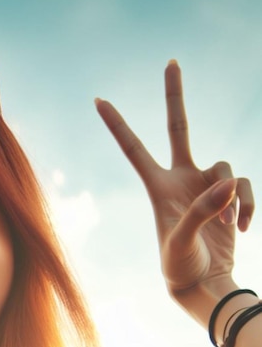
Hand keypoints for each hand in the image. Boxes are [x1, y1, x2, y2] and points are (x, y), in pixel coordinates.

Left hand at [95, 60, 253, 323]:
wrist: (201, 284)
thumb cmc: (179, 267)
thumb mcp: (182, 242)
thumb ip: (202, 211)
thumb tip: (228, 181)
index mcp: (157, 187)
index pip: (134, 148)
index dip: (117, 124)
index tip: (98, 100)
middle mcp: (180, 179)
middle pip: (177, 127)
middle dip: (174, 95)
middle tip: (170, 61)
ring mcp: (205, 186)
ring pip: (230, 167)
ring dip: (236, 196)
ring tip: (231, 227)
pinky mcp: (227, 197)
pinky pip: (244, 187)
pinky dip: (248, 205)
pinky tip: (243, 229)